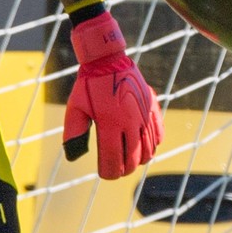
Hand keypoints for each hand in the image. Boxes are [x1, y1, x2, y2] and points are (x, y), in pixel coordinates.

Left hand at [63, 11, 163, 178]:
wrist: (107, 59)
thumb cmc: (88, 84)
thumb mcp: (75, 108)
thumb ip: (73, 134)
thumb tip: (73, 157)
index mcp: (110, 124)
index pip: (113, 161)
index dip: (109, 173)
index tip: (104, 173)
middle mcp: (130, 122)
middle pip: (133, 160)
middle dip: (124, 170)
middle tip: (116, 169)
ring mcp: (144, 115)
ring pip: (149, 150)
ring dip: (139, 160)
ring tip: (129, 160)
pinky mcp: (152, 107)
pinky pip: (159, 134)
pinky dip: (153, 145)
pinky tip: (142, 145)